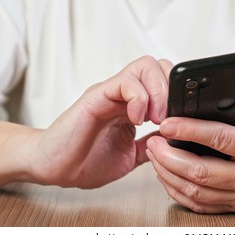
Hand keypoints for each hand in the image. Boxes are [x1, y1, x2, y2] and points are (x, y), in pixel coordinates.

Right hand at [27, 56, 171, 188]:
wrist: (54, 168)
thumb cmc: (86, 160)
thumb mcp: (130, 156)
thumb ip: (150, 145)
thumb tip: (174, 138)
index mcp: (133, 106)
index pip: (165, 80)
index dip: (178, 96)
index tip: (180, 121)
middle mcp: (123, 94)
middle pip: (159, 66)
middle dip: (172, 89)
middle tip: (169, 118)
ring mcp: (110, 92)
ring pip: (145, 66)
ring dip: (159, 92)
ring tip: (155, 118)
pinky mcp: (96, 96)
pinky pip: (124, 82)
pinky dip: (139, 98)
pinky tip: (136, 120)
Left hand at [146, 72, 234, 212]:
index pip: (222, 140)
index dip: (190, 131)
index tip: (168, 123)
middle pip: (202, 173)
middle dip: (170, 157)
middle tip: (152, 141)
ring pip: (197, 192)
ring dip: (169, 175)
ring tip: (154, 156)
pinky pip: (202, 206)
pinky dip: (179, 192)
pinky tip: (167, 176)